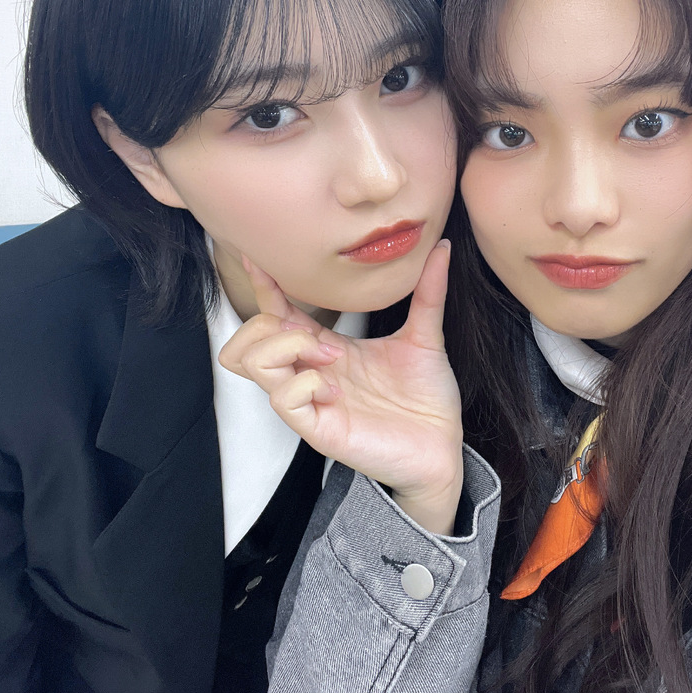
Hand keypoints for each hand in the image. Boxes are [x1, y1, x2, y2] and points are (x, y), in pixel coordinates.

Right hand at [219, 241, 463, 534]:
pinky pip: (283, 401)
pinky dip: (305, 385)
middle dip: (274, 323)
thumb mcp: (425, 336)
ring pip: (253, 364)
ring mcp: (310, 403)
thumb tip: (440, 246)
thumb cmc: (427, 399)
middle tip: (322, 336)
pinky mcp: (318, 430)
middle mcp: (309, 374)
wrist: (444, 447)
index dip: (265, 285)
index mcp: (326, 348)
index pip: (276, 313)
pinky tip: (335, 389)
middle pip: (247, 339)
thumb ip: (427, 292)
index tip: (262, 258)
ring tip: (330, 357)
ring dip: (287, 348)